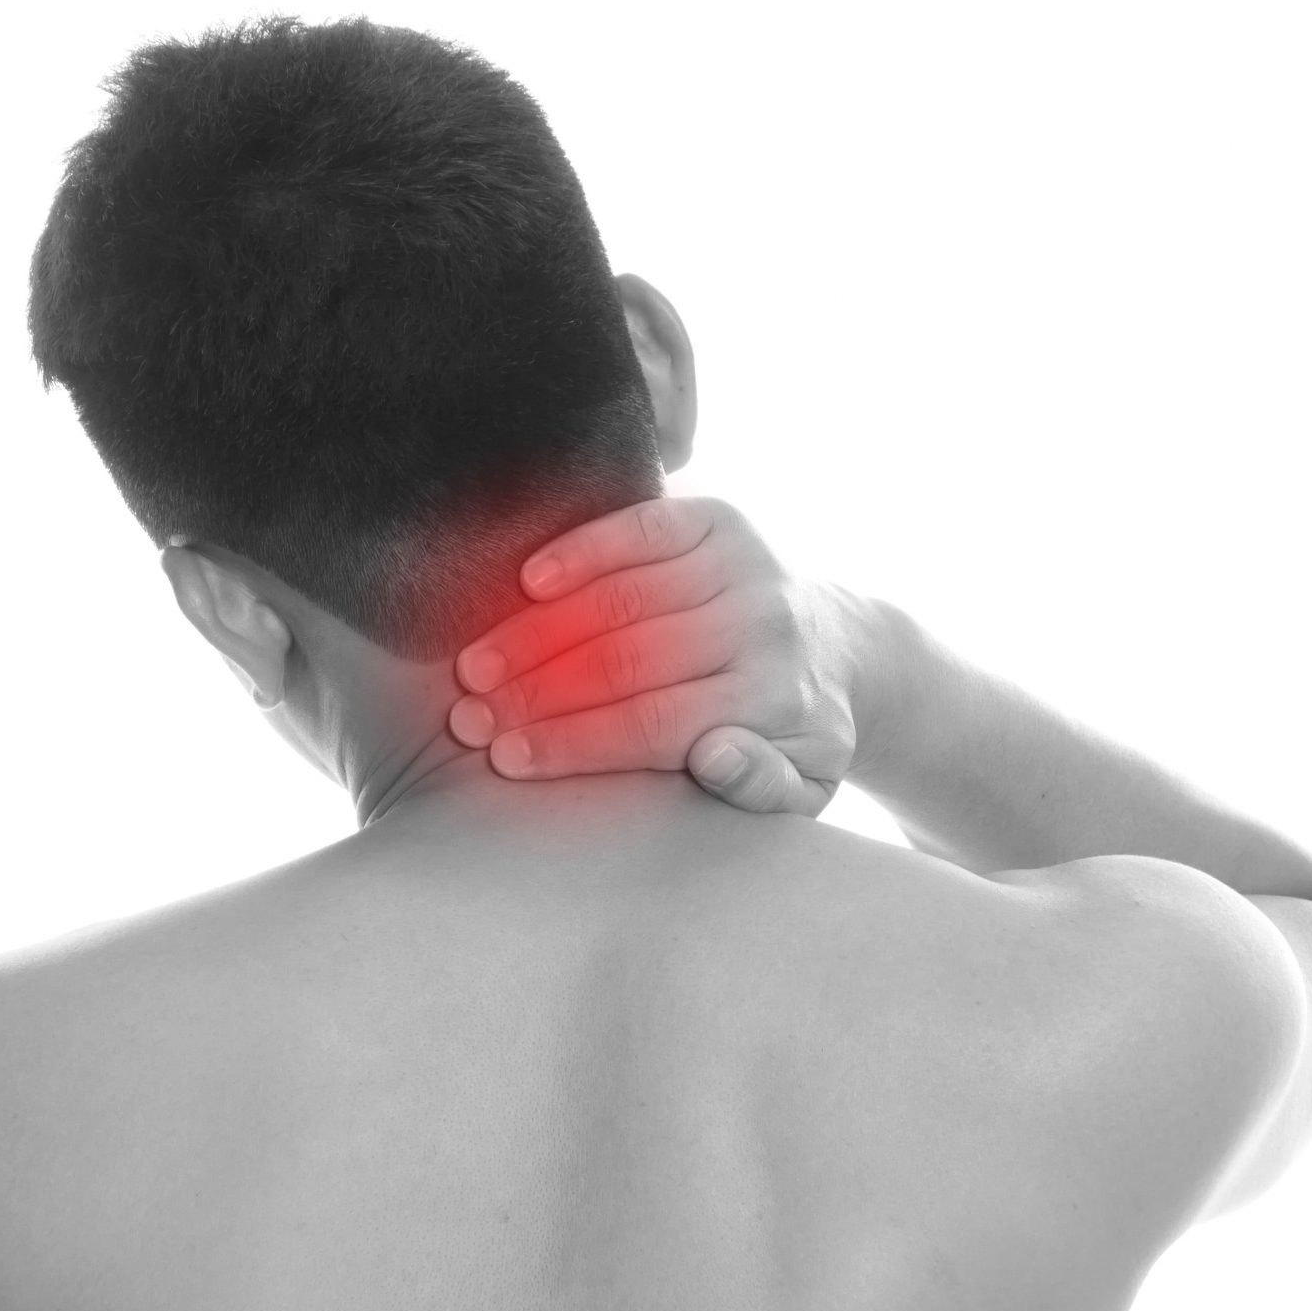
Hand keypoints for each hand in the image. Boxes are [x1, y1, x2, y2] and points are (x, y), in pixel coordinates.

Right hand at [447, 496, 860, 814]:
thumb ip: (763, 786)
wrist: (843, 650)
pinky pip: (644, 527)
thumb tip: (717, 753)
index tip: (506, 759)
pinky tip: (529, 580)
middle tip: (469, 717)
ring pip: (622, 598)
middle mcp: (762, 626)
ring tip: (476, 666)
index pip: (653, 723)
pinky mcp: (722, 522)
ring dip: (538, 631)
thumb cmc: (796, 733)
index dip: (573, 742)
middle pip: (628, 660)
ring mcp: (742, 565)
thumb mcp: (801, 788)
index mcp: (774, 700)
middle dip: (536, 692)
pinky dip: (584, 549)